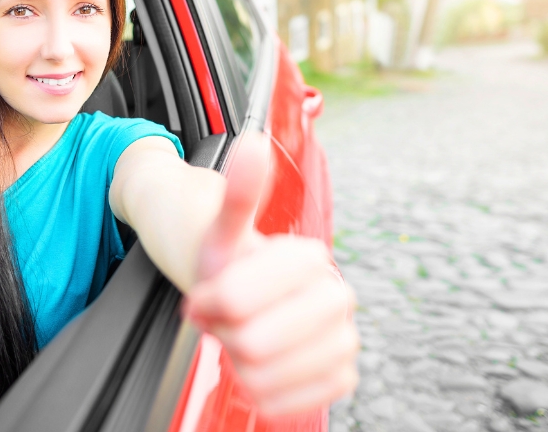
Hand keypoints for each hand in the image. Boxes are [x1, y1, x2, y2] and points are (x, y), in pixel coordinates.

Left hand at [183, 132, 358, 415]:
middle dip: (225, 333)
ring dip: (239, 363)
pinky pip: (292, 405)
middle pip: (252, 344)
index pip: (235, 300)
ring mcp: (342, 339)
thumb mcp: (221, 226)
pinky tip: (259, 369)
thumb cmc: (226, 258)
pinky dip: (262, 393)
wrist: (240, 289)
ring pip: (266, 377)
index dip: (207, 302)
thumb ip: (239, 192)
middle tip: (225, 317)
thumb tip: (253, 142)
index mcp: (309, 259)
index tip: (205, 294)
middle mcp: (337, 297)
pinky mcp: (341, 376)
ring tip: (242, 335)